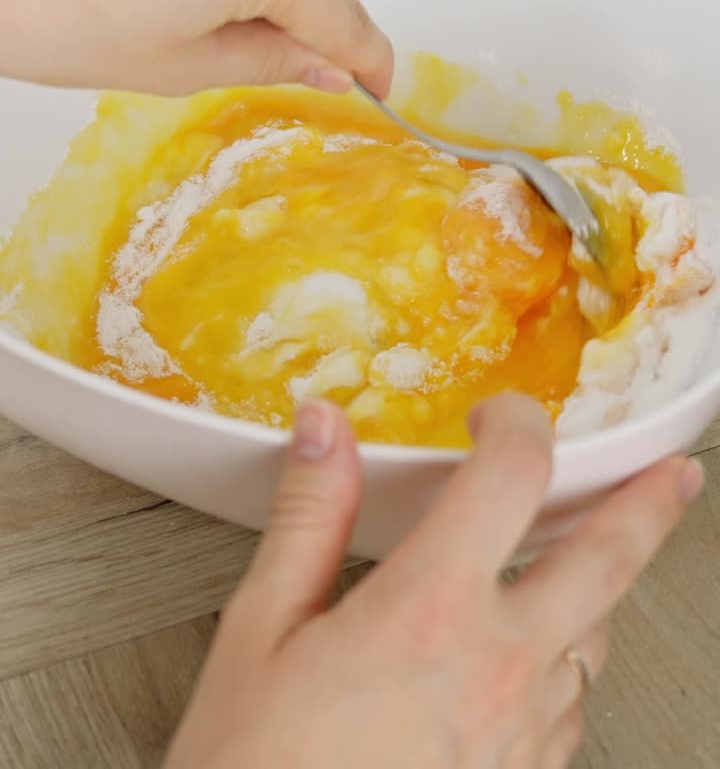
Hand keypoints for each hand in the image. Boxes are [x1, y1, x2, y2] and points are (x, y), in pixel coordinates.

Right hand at [165, 395, 701, 768]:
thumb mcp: (261, 631)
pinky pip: (575, 706)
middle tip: (675, 478)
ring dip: (605, 584)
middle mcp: (498, 665)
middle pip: (610, 558)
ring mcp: (524, 733)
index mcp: (431, 608)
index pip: (514, 473)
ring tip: (600, 556)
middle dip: (651, 504)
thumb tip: (327, 432)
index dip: (517, 422)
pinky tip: (541, 654)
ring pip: (601, 635)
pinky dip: (570, 661)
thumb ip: (308, 517)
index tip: (500, 416)